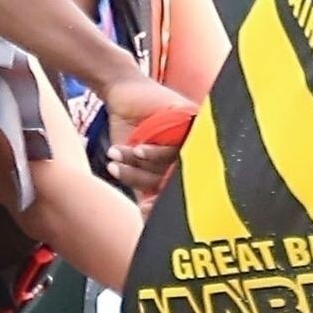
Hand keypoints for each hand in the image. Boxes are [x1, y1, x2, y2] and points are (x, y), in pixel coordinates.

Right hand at [102, 87, 196, 206]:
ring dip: (144, 166)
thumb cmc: (129, 128)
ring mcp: (195, 135)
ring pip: (175, 163)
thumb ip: (143, 188)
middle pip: (177, 178)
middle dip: (154, 190)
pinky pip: (177, 142)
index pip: (177, 190)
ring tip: (117, 162)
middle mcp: (193, 152)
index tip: (143, 210)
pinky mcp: (192, 117)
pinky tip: (136, 149)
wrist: (122, 94)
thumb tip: (144, 218)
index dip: (162, 204)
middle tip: (140, 201)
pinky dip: (155, 150)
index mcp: (182, 166)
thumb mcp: (133, 163)